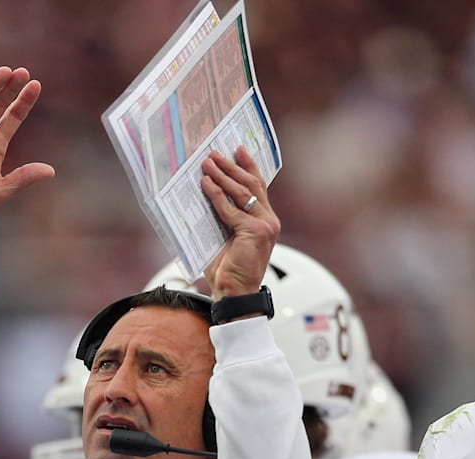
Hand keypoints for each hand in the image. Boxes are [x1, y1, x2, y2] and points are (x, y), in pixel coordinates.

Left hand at [200, 146, 279, 299]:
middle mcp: (269, 221)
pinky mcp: (255, 232)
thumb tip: (208, 192)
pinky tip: (206, 185)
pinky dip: (216, 195)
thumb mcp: (227, 236)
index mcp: (265, 220)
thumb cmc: (229, 269)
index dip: (249, 166)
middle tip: (216, 153)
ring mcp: (264, 226)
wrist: (234, 292)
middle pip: (252, 184)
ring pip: (242, 193)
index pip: (259, 186)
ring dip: (223, 176)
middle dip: (232, 167)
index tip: (239, 149)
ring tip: (208, 163)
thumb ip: (226, 216)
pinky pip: (231, 209)